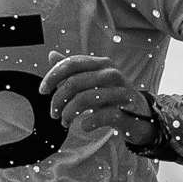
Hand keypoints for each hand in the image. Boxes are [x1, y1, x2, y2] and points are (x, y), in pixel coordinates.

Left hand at [41, 51, 157, 148]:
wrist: (141, 115)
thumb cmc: (112, 97)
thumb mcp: (92, 81)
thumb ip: (73, 70)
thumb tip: (52, 55)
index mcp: (101, 64)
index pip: (72, 63)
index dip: (53, 76)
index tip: (42, 91)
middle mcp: (111, 74)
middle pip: (74, 82)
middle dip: (58, 100)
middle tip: (54, 113)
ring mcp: (120, 91)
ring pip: (85, 99)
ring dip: (69, 114)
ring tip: (65, 122)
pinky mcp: (125, 110)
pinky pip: (101, 116)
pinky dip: (87, 123)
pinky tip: (84, 126)